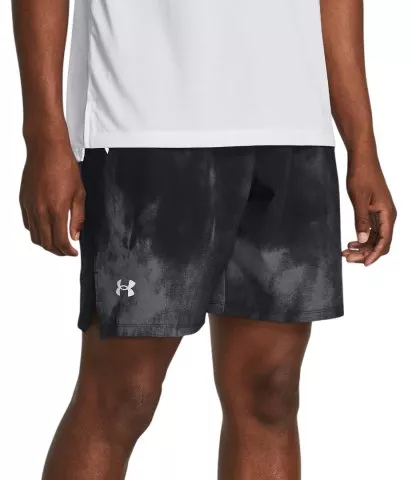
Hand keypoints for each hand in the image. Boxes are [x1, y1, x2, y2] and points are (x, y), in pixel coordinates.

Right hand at [20, 139, 84, 255]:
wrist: (46, 149)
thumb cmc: (65, 167)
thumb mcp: (80, 193)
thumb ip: (78, 217)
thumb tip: (75, 235)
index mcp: (56, 210)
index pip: (60, 241)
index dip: (67, 251)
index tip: (73, 253)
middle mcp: (40, 211)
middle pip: (46, 243)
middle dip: (57, 251)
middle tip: (66, 250)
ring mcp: (29, 207)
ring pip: (35, 236)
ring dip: (46, 243)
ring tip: (57, 243)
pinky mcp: (23, 201)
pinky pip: (28, 224)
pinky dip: (36, 232)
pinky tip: (45, 229)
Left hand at [342, 157, 396, 265]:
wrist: (362, 159)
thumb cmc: (362, 175)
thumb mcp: (359, 199)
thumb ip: (361, 220)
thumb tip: (363, 240)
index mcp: (387, 214)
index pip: (384, 241)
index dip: (374, 254)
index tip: (364, 263)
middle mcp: (387, 216)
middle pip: (380, 242)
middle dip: (365, 253)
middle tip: (347, 258)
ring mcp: (381, 214)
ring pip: (375, 238)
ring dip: (362, 247)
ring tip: (346, 252)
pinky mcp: (374, 211)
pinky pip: (371, 230)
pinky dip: (362, 238)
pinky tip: (351, 243)